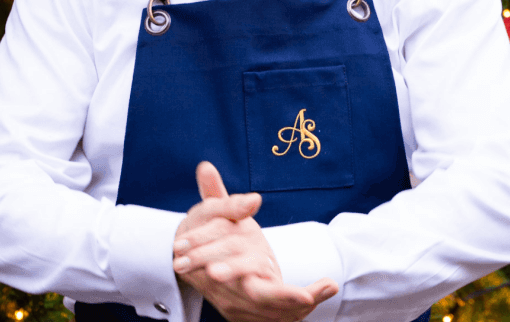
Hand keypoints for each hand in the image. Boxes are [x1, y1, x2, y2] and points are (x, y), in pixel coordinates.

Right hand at [172, 162, 337, 321]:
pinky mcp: (243, 310)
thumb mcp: (212, 211)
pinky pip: (272, 316)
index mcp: (221, 271)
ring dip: (299, 307)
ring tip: (327, 287)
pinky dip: (294, 310)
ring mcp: (235, 305)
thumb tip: (254, 200)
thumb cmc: (201, 227)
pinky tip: (316, 294)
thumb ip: (231, 205)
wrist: (183, 253)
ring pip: (272, 315)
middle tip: (314, 297)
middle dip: (291, 305)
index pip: (253, 289)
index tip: (307, 296)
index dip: (280, 296)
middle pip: (265, 306)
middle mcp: (229, 293)